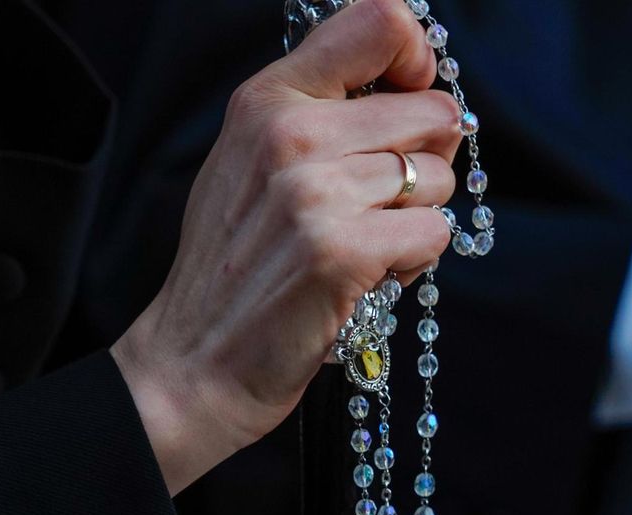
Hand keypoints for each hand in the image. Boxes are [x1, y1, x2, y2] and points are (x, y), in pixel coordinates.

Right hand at [111, 0, 459, 494]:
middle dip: (425, 164)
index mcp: (268, 97)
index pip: (380, 23)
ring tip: (364, 246)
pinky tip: (369, 278)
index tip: (413, 99)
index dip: (419, 62)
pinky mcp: (342, 251)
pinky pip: (434, 233)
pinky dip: (415, 262)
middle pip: (433, 113)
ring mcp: (314, 192)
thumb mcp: (252, 161)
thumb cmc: (234, 266)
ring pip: (439, 179)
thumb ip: (320, 110)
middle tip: (377, 207)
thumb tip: (419, 89)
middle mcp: (289, 133)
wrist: (192, 363)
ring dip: (417, 219)